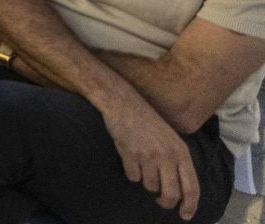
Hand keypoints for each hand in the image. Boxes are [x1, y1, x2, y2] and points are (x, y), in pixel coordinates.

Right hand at [101, 96, 200, 219]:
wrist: (123, 102)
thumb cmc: (148, 121)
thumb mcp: (171, 139)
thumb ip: (178, 161)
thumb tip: (182, 189)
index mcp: (181, 152)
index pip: (192, 187)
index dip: (190, 205)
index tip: (185, 216)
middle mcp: (167, 156)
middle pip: (171, 194)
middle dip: (165, 202)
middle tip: (161, 201)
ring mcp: (148, 155)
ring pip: (150, 186)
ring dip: (146, 182)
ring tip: (143, 166)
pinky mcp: (130, 155)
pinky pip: (132, 177)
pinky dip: (131, 172)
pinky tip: (130, 159)